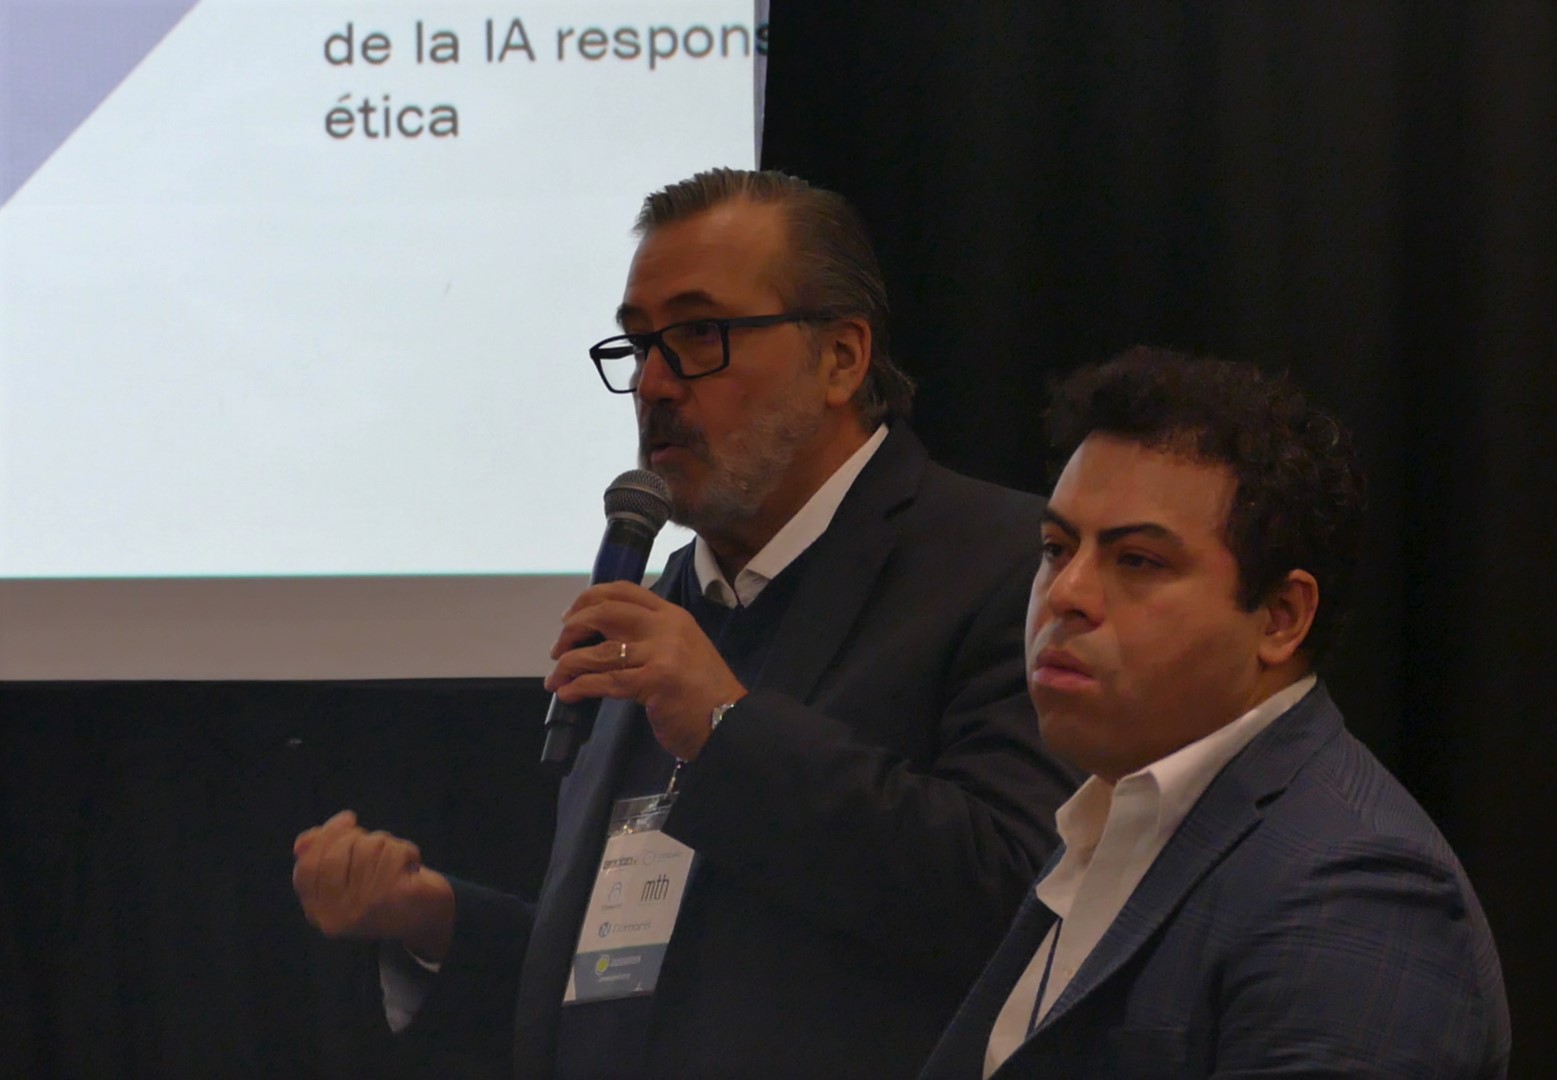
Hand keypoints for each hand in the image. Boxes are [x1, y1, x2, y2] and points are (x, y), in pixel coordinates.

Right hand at [291, 810, 454, 960]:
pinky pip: (392, 853)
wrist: (428, 917)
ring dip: (386, 845)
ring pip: (367, 848)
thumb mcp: (348, 876)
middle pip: (335, 854)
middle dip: (359, 838)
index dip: (324, 838)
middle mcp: (337, 916)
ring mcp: (364, 908)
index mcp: (320, 913)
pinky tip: (411, 866)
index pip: (306, 869)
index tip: (348, 819)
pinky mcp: (392, 898)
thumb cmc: (385, 888)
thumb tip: (303, 841)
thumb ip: (323, 857)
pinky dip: (406, 850)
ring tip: (395, 862)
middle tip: (379, 846)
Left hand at [543, 581, 746, 760]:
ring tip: (556, 679)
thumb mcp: (681, 650)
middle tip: (559, 649)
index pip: (623, 591)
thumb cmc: (703, 692)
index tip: (570, 617)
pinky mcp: (654, 682)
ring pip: (600, 651)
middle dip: (573, 628)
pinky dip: (580, 687)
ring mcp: (661, 653)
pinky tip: (568, 694)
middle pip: (605, 612)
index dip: (589, 598)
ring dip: (569, 665)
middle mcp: (666, 627)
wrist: (731, 721)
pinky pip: (605, 681)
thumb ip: (651, 638)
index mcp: (672, 615)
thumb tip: (603, 639)